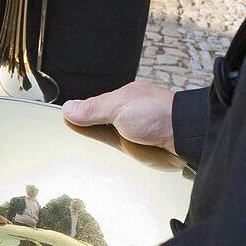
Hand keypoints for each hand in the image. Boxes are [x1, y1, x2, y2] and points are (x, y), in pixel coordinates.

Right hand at [62, 81, 177, 154]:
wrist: (185, 137)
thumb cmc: (160, 115)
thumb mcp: (118, 107)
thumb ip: (92, 109)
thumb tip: (68, 109)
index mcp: (123, 97)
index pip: (92, 104)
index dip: (77, 110)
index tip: (60, 114)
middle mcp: (126, 113)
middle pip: (95, 118)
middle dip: (81, 120)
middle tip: (62, 122)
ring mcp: (129, 131)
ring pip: (102, 132)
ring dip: (89, 132)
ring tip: (70, 130)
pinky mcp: (134, 148)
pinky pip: (111, 145)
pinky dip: (99, 145)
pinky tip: (89, 147)